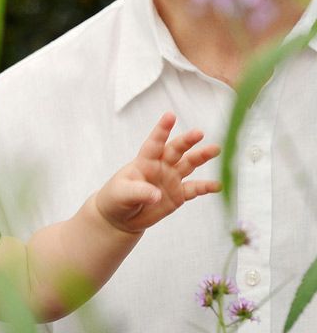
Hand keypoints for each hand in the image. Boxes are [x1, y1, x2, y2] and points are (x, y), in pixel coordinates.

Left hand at [96, 112, 219, 232]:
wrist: (120, 217)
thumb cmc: (116, 199)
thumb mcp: (122, 194)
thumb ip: (139, 192)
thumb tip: (157, 195)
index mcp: (144, 162)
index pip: (154, 143)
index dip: (162, 130)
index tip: (170, 116)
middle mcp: (160, 167)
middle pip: (176, 150)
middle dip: (187, 141)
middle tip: (199, 133)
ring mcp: (171, 179)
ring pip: (189, 164)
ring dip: (202, 157)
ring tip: (215, 149)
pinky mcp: (178, 195)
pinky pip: (195, 189)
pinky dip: (206, 187)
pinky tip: (218, 185)